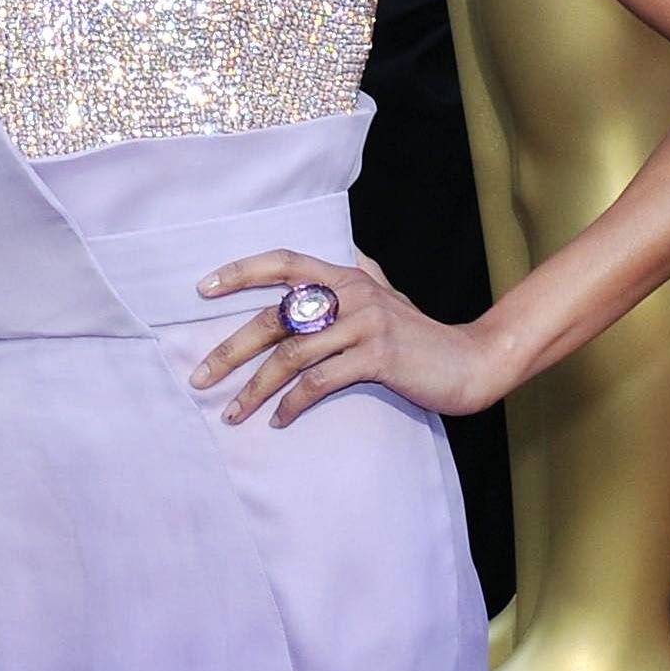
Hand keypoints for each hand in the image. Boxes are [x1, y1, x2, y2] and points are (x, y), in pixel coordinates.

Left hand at [187, 247, 498, 430]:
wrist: (469, 362)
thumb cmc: (418, 334)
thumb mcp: (386, 295)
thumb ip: (358, 275)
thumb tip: (340, 250)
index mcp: (347, 275)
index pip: (284, 263)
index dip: (241, 271)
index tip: (202, 289)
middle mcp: (353, 293)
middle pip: (275, 317)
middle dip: (231, 350)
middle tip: (200, 376)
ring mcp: (366, 324)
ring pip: (293, 355)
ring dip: (256, 388)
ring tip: (233, 413)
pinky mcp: (378, 357)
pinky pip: (321, 381)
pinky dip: (294, 403)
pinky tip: (279, 420)